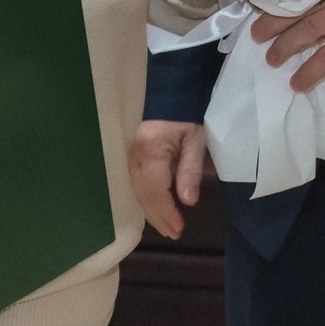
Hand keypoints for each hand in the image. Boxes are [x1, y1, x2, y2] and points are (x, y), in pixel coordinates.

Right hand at [129, 120, 208, 239]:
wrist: (170, 91)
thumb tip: (188, 202)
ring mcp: (128, 155)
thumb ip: (190, 170)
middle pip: (144, 194)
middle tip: (173, 234)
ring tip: (165, 228)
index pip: (156, 190)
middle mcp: (134, 155)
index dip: (167, 212)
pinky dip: (145, 199)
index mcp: (151, 150)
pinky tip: (153, 209)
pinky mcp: (129, 155)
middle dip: (159, 217)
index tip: (179, 228)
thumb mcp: (195, 139)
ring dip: (151, 212)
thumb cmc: (186, 114)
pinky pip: (134, 183)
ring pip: (137, 191)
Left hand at [253, 0, 324, 90]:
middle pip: (299, 4)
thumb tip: (304, 5)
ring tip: (271, 59)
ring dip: (285, 46)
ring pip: (307, 28)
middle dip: (273, 19)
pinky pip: (324, 57)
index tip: (257, 2)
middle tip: (255, 34)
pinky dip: (308, 71)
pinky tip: (297, 83)